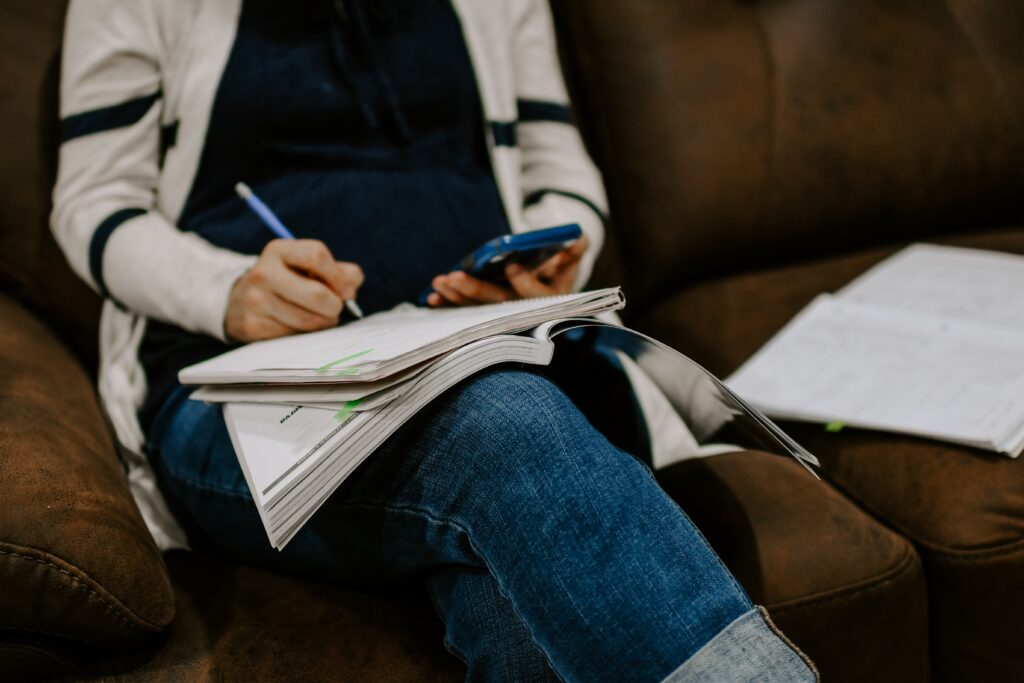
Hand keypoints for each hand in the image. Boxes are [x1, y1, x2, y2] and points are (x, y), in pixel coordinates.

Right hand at [225, 239, 363, 341]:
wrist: (240, 302)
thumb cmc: (288, 282)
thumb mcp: (309, 268)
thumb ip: (340, 273)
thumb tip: (351, 289)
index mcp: (279, 251)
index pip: (317, 255)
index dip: (339, 276)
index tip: (346, 291)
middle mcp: (263, 273)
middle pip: (317, 294)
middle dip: (334, 306)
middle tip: (335, 309)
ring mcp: (255, 300)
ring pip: (308, 320)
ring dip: (323, 323)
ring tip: (320, 318)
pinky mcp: (252, 326)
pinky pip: (293, 336)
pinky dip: (305, 335)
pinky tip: (300, 326)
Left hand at [427, 236, 587, 306]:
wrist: (547, 288)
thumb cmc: (558, 268)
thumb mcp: (570, 258)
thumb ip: (575, 249)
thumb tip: (577, 238)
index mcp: (548, 299)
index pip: (536, 294)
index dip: (525, 281)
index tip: (511, 267)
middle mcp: (524, 312)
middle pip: (499, 303)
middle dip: (475, 289)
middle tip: (454, 276)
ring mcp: (503, 315)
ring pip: (478, 309)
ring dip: (456, 297)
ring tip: (439, 282)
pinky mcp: (486, 315)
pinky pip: (466, 312)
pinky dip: (449, 306)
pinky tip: (433, 297)